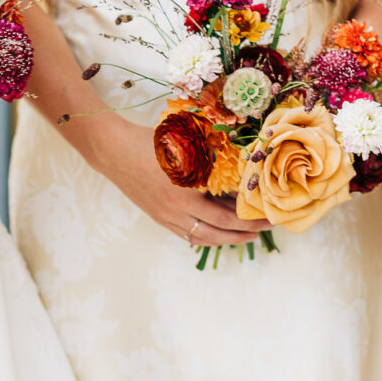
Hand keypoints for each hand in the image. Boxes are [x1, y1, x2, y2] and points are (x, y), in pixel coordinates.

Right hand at [96, 119, 259, 246]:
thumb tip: (241, 173)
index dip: (249, 217)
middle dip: (245, 231)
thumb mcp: (186, 144)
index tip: (267, 214)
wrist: (114, 151)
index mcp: (186, 191)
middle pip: (219, 230)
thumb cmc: (149, 141)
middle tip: (265, 228)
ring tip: (245, 236)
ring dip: (227, 239)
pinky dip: (206, 237)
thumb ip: (212, 159)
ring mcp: (166, 217)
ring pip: (203, 237)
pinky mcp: (159, 218)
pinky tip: (218, 234)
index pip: (226, 213)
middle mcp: (177, 210)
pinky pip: (188, 235)